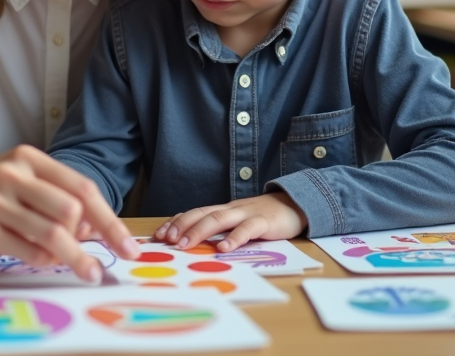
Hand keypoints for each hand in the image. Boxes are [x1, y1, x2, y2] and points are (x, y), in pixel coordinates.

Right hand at [0, 145, 138, 281]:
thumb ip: (52, 199)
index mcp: (28, 158)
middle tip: (100, 263)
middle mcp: (13, 173)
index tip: (128, 246)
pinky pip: (27, 250)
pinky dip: (44, 261)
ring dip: (75, 258)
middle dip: (93, 241)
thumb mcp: (17, 181)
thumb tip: (94, 230)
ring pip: (52, 233)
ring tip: (86, 272)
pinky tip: (46, 262)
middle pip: (71, 210)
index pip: (81, 187)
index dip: (110, 220)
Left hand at [154, 192, 307, 251]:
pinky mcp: (263, 221)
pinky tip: (224, 248)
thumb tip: (194, 244)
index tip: (159, 234)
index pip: (194, 212)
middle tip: (167, 240)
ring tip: (185, 244)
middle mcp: (231, 209)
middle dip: (182, 226)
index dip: (176, 222)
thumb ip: (220, 230)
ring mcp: (246, 213)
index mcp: (223, 210)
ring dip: (199, 231)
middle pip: (202, 214)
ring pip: (219, 219)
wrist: (295, 205)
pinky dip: (234, 238)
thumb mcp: (238, 222)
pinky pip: (247, 229)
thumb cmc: (263, 218)